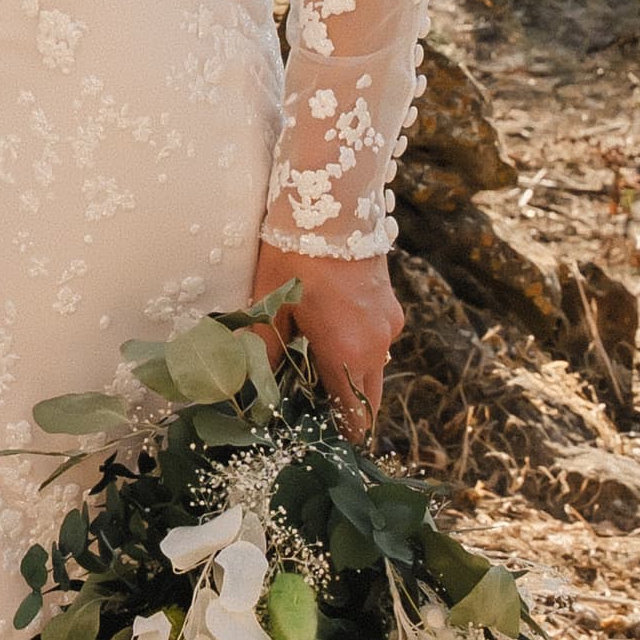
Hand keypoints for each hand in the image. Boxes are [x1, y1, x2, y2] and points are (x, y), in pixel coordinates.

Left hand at [257, 239, 400, 441]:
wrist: (332, 201)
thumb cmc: (294, 256)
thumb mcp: (269, 307)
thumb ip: (262, 355)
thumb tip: (249, 391)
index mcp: (350, 354)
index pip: (355, 418)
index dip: (338, 434)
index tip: (316, 437)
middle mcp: (378, 344)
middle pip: (368, 398)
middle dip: (341, 407)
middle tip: (306, 405)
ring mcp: (389, 323)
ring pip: (372, 368)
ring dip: (347, 375)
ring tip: (308, 363)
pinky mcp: (390, 303)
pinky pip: (374, 340)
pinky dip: (354, 347)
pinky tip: (324, 330)